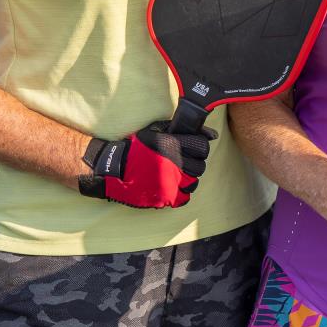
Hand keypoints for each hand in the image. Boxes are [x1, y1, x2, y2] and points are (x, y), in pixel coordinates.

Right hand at [77, 121, 213, 208]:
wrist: (113, 169)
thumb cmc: (137, 148)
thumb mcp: (157, 131)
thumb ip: (184, 130)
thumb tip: (213, 135)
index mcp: (172, 145)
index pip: (203, 147)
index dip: (198, 148)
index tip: (190, 149)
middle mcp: (173, 163)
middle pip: (200, 166)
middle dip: (193, 164)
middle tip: (181, 163)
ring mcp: (170, 182)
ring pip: (194, 182)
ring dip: (186, 179)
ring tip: (173, 175)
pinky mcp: (165, 197)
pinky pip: (185, 197)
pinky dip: (179, 193)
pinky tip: (169, 185)